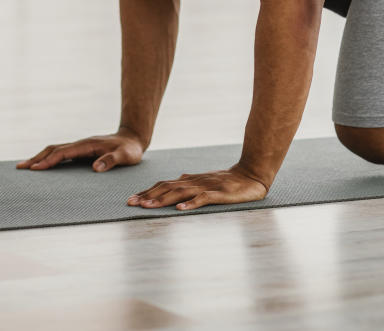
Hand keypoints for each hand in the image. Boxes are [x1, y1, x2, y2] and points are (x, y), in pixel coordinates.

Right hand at [16, 128, 145, 171]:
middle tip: (20, 167)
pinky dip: (49, 159)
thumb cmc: (129, 149)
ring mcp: (80, 146)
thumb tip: (95, 168)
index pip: (64, 153)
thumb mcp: (125, 156)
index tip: (35, 168)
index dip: (49, 160)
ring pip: (55, 150)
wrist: (133, 139)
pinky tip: (42, 166)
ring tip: (24, 166)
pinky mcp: (81, 151)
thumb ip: (111, 161)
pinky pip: (61, 154)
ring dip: (40, 157)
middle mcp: (81, 144)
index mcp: (88, 145)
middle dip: (37, 158)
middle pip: (54, 149)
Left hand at [127, 165, 267, 210]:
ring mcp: (207, 187)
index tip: (132, 200)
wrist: (252, 174)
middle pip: (168, 188)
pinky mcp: (220, 193)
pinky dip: (191, 204)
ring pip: (181, 193)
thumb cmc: (229, 180)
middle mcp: (195, 182)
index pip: (164, 185)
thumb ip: (192, 181)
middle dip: (148, 196)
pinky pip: (203, 199)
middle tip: (132, 204)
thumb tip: (177, 179)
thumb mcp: (206, 180)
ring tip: (148, 206)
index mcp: (191, 180)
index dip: (148, 192)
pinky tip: (180, 210)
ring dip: (163, 199)